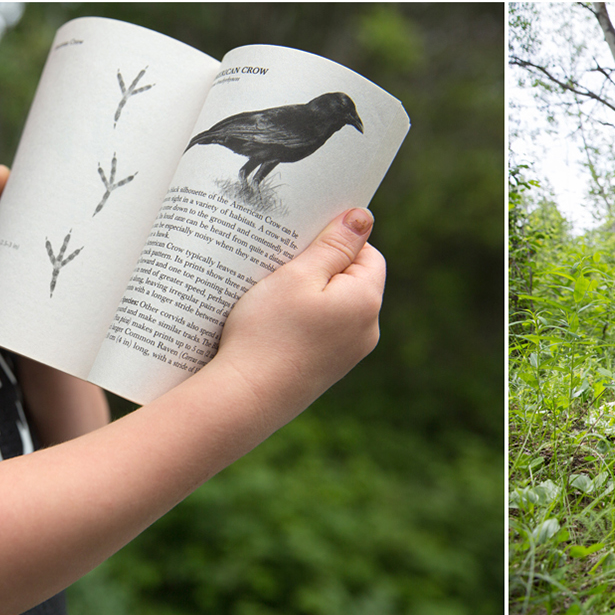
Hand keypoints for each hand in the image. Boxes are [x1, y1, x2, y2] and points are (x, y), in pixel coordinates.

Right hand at [208, 211, 385, 433]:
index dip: (337, 243)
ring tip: (273, 296)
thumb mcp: (299, 275)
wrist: (246, 398)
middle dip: (321, 269)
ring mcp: (349, 355)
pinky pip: (323, 331)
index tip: (301, 244)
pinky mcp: (328, 371)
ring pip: (335, 307)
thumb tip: (363, 217)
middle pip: (352, 281)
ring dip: (309, 295)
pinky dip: (303, 321)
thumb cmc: (268, 332)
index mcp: (366, 301)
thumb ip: (334, 244)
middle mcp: (368, 330)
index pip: (368, 254)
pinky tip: (275, 325)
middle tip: (282, 267)